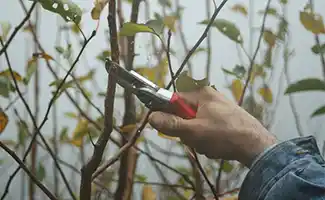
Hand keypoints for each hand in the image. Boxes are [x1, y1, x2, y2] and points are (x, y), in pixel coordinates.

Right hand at [148, 86, 276, 166]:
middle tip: (194, 139)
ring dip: (197, 137)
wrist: (257, 146)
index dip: (168, 114)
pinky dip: (208, 139)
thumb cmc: (223, 135)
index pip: (173, 99)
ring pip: (195, 123)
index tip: (167, 128)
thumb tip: (151, 117)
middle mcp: (209, 97)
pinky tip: (216, 146)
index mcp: (201, 94)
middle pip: (185, 113)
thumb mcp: (193, 131)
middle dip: (186, 130)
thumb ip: (171, 124)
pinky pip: (207, 128)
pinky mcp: (226, 119)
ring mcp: (219, 108)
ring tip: (208, 145)